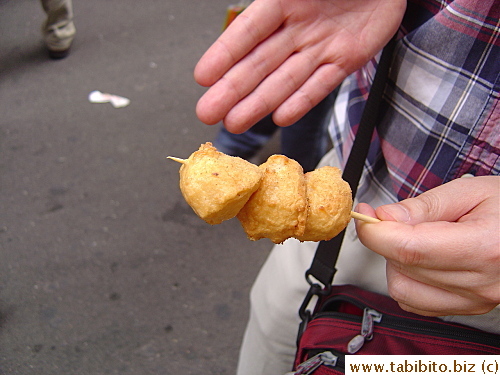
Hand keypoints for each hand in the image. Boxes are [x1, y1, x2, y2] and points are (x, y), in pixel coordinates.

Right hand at [195, 0, 405, 132]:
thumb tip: (248, 13)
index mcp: (284, 0)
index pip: (248, 31)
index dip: (224, 54)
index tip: (202, 77)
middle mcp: (297, 27)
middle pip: (260, 63)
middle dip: (233, 90)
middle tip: (208, 112)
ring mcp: (321, 45)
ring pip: (285, 80)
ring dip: (260, 103)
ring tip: (236, 122)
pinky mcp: (345, 58)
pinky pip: (322, 83)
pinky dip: (303, 101)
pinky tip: (281, 117)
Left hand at [355, 176, 499, 315]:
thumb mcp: (471, 192)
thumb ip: (424, 206)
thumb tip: (383, 217)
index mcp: (484, 247)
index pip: (408, 249)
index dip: (375, 232)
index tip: (364, 215)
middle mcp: (481, 283)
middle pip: (402, 267)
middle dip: (384, 240)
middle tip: (392, 218)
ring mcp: (476, 300)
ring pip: (403, 290)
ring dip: (395, 262)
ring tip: (416, 238)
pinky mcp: (469, 308)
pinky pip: (416, 302)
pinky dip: (407, 280)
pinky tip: (421, 260)